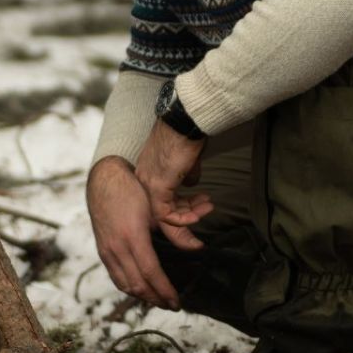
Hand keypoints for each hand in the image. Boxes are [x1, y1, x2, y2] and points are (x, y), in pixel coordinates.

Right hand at [87, 156, 180, 308]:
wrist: (104, 180)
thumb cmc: (133, 190)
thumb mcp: (155, 209)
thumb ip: (173, 231)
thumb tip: (195, 248)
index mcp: (132, 236)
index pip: (150, 272)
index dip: (164, 290)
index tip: (177, 301)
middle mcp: (116, 247)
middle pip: (137, 284)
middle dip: (156, 299)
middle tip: (172, 305)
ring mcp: (107, 250)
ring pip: (124, 285)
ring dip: (143, 297)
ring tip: (159, 301)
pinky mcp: (102, 251)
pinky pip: (116, 277)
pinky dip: (130, 288)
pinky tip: (142, 290)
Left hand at [134, 120, 212, 250]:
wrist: (185, 122)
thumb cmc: (187, 134)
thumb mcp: (186, 160)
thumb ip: (186, 174)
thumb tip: (192, 185)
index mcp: (149, 173)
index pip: (159, 202)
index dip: (178, 212)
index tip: (195, 214)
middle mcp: (144, 181)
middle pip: (159, 214)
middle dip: (183, 225)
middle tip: (200, 230)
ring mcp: (148, 185)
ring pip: (162, 218)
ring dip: (188, 222)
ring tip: (208, 211)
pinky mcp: (157, 188)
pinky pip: (167, 215)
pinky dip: (185, 220)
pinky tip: (199, 215)